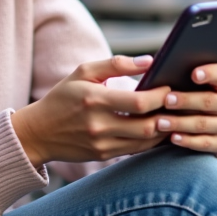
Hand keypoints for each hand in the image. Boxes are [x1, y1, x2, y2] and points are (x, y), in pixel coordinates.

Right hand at [10, 56, 170, 166]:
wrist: (38, 132)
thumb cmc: (63, 96)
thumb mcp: (83, 72)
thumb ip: (116, 64)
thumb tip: (150, 60)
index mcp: (95, 100)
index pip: (140, 102)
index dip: (161, 95)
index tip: (170, 86)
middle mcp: (99, 125)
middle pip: (148, 125)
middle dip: (169, 114)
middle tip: (178, 103)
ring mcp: (102, 144)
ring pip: (146, 141)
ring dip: (164, 129)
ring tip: (174, 115)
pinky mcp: (103, 156)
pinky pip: (136, 149)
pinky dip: (151, 140)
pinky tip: (160, 129)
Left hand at [156, 34, 216, 154]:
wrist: (199, 120)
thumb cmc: (192, 89)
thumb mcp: (196, 73)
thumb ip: (206, 55)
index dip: (208, 73)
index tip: (193, 73)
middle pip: (209, 101)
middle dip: (186, 100)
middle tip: (165, 99)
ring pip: (204, 124)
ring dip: (180, 122)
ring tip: (159, 121)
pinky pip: (205, 144)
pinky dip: (187, 141)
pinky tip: (172, 137)